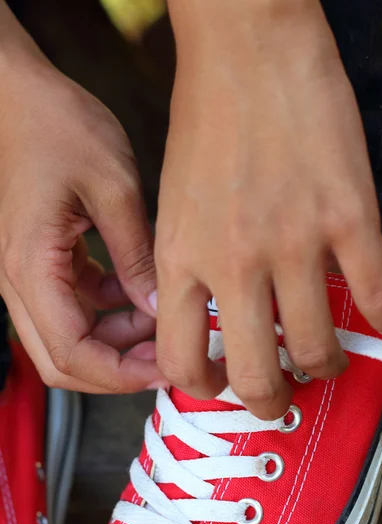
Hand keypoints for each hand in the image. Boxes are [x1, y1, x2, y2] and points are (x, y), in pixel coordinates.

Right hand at [0, 30, 165, 392]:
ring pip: (69, 339)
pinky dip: (108, 313)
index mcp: (32, 267)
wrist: (20, 97)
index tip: (167, 370)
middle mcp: (20, 281)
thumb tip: (159, 307)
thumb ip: (136, 255)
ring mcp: (28, 274)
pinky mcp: (42, 262)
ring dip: (116, 343)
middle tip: (168, 359)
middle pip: (64, 361)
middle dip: (119, 370)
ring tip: (162, 323)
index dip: (122, 375)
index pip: (72, 354)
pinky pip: (73, 308)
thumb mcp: (113, 188)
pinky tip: (139, 294)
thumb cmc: (58, 127)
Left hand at [156, 0, 381, 417]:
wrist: (247, 51)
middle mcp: (234, 261)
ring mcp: (295, 242)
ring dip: (326, 367)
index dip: (203, 387)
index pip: (182, 361)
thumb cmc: (204, 125)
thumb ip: (185, 269)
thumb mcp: (170, 207)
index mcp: (181, 259)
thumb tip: (207, 320)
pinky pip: (377, 297)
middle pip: (256, 376)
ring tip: (326, 359)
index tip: (220, 381)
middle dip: (269, 401)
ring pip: (318, 350)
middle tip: (279, 394)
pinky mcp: (348, 215)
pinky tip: (377, 313)